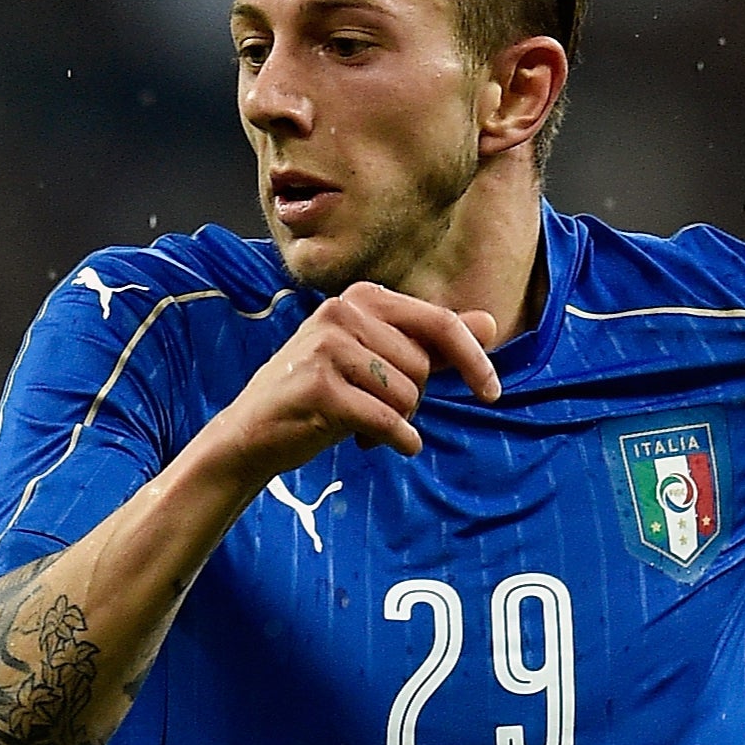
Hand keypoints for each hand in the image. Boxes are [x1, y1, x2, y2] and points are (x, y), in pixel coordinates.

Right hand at [210, 283, 499, 483]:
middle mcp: (342, 312)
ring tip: (359, 423)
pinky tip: (369, 446)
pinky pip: (385, 420)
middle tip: (376, 410)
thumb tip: (491, 323)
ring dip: (395, 421)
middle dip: (412, 399)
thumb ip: (432, 342)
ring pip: (406, 394)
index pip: (439, 322)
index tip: (492, 392)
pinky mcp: (318, 386)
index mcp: (361, 298)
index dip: (474, 359)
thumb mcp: (377, 361)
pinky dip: (393, 440)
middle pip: (423, 365)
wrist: (252, 432)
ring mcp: (327, 347)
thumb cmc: (320, 394)